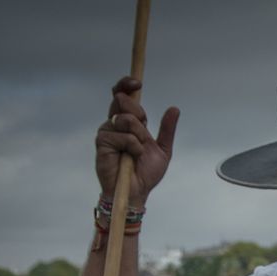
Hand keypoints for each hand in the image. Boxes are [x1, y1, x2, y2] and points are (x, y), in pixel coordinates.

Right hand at [96, 76, 179, 204]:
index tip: (138, 82)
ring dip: (139, 136)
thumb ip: (167, 130)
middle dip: (138, 114)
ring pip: (125, 119)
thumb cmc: (145, 173)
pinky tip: (131, 157)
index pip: (123, 95)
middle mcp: (115, 124)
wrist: (136, 191)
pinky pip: (123, 136)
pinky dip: (133, 147)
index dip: (127, 84)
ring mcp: (107, 132)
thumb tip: (174, 109)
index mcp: (129, 122)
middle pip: (122, 101)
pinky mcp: (102, 142)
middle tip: (143, 134)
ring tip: (138, 151)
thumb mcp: (163, 149)